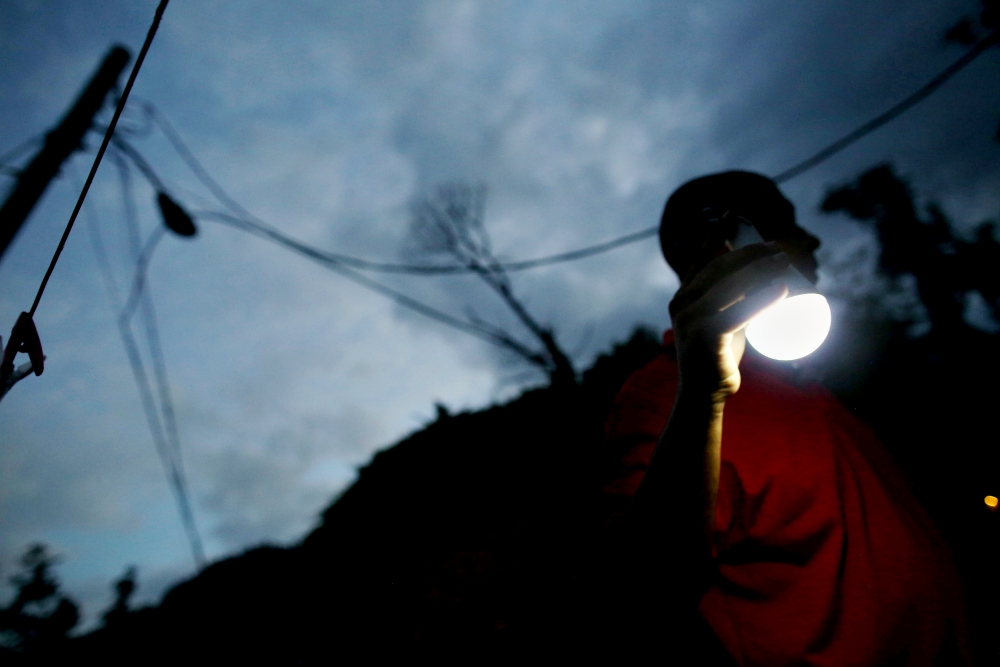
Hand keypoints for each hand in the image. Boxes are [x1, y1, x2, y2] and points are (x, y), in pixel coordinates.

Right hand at [669, 243, 789, 401]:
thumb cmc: (717, 355)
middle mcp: (682, 304)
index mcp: (683, 296)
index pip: (700, 258)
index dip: (716, 234)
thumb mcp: (722, 319)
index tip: (732, 213)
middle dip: (750, 252)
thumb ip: (731, 297)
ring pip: (730, 286)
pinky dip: (763, 300)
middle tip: (778, 248)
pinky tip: (782, 290)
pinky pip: (739, 314)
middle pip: (720, 268)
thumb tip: (755, 271)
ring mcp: (691, 320)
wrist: (704, 393)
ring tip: (783, 261)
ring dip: (760, 269)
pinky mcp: (706, 337)